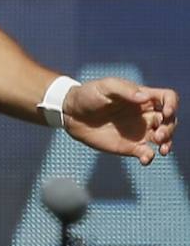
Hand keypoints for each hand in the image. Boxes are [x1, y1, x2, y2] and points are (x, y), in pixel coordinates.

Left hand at [62, 78, 177, 163]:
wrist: (72, 114)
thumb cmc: (89, 95)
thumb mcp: (105, 87)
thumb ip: (125, 90)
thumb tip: (144, 97)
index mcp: (143, 97)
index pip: (168, 98)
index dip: (172, 104)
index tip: (166, 112)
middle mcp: (145, 115)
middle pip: (170, 120)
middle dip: (170, 128)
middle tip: (158, 136)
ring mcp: (139, 131)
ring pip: (164, 138)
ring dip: (167, 143)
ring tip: (160, 148)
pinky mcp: (130, 146)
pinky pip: (147, 153)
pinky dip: (150, 157)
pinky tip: (145, 159)